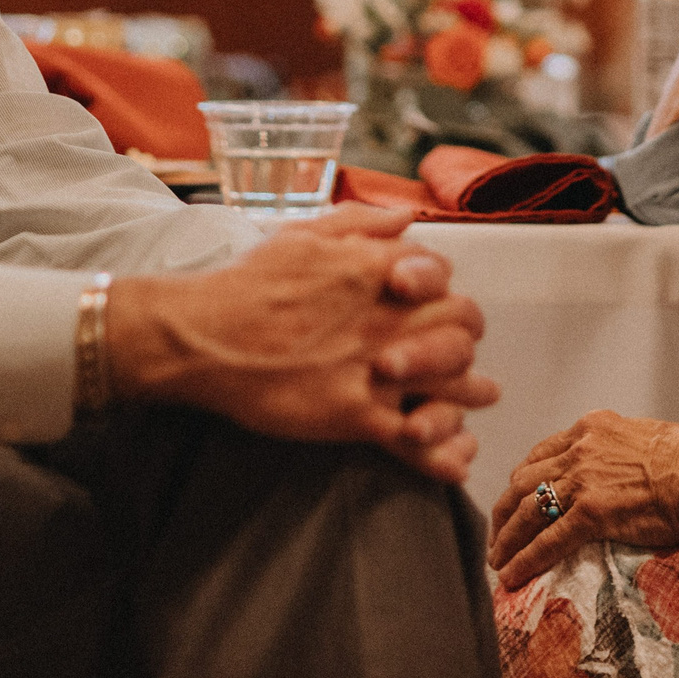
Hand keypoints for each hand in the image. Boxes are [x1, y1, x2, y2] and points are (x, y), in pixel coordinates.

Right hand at [109, 204, 499, 483]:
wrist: (202, 335)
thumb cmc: (248, 283)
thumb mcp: (305, 233)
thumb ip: (362, 223)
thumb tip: (408, 219)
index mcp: (377, 268)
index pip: (443, 277)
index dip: (442, 292)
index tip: (430, 306)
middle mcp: (388, 316)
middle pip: (462, 327)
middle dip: (465, 341)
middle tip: (460, 356)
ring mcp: (376, 368)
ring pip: (454, 382)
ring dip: (469, 393)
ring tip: (475, 399)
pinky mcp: (356, 416)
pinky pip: (420, 437)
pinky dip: (444, 451)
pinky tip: (455, 458)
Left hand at [486, 410, 678, 589]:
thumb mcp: (646, 435)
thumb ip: (621, 448)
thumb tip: (628, 463)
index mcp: (591, 428)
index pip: (541, 454)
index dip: (522, 481)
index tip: (515, 499)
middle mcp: (579, 449)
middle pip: (524, 481)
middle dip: (504, 511)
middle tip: (498, 535)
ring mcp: (583, 479)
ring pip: (528, 511)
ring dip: (507, 539)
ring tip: (498, 560)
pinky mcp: (592, 511)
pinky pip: (548, 540)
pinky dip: (526, 559)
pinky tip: (514, 575)